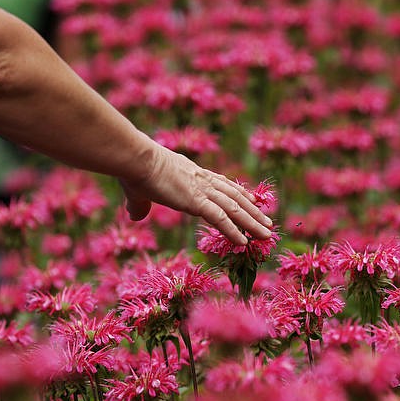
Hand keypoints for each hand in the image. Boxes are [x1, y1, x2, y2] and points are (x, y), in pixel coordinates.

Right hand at [119, 141, 272, 245]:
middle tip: (268, 221)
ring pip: (234, 208)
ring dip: (252, 222)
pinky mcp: (196, 201)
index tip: (251, 199)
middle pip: (234, 196)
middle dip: (253, 210)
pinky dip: (234, 231)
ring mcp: (201, 190)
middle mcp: (202, 180)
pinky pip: (220, 219)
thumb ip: (139, 204)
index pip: (221, 183)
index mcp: (192, 173)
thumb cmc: (131, 169)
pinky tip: (243, 242)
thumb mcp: (137, 189)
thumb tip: (135, 214)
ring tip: (266, 234)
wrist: (134, 158)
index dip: (238, 193)